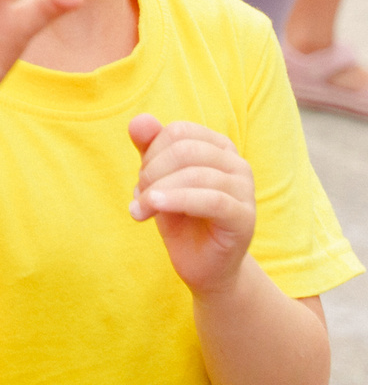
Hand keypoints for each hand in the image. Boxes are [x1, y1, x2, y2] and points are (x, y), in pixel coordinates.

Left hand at [127, 115, 255, 297]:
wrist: (201, 265)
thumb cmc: (180, 218)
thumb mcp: (158, 180)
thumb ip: (149, 148)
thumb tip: (139, 120)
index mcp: (218, 148)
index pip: (178, 132)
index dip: (151, 152)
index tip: (142, 180)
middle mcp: (236, 163)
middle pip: (185, 150)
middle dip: (152, 172)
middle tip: (139, 197)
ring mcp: (245, 190)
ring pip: (195, 174)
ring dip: (157, 192)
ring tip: (140, 210)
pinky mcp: (244, 217)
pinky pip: (210, 200)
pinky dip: (175, 200)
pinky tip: (152, 208)